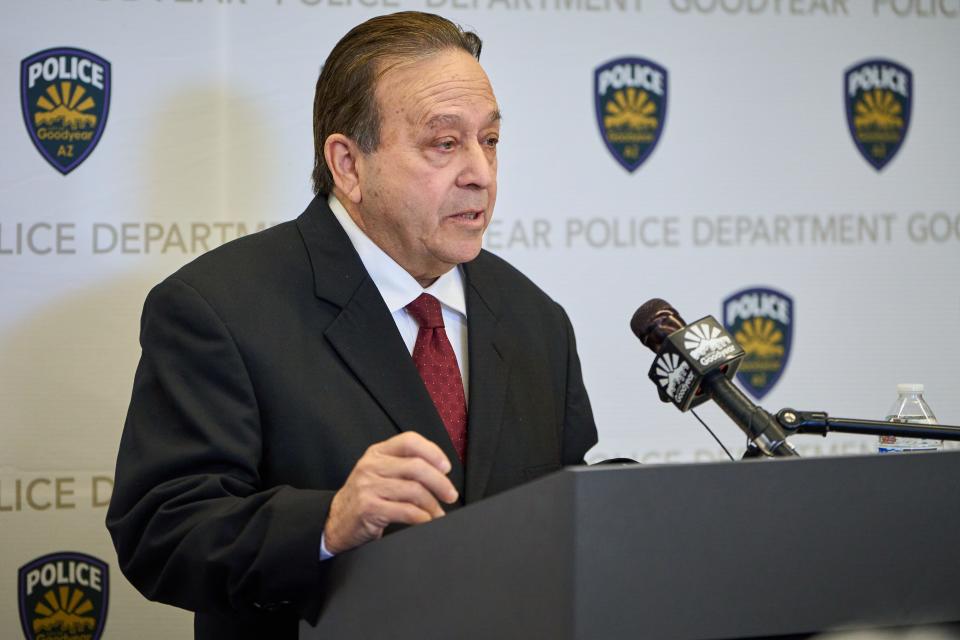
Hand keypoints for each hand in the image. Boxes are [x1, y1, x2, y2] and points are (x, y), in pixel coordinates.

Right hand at [322, 432, 457, 553]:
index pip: (410, 441)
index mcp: (377, 453)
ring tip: (438, 513)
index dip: (433, 452)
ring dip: (432, 504)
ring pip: (413, 490)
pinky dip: (422, 517)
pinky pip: (405, 511)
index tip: (446, 467)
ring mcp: (368, 486)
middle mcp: (371, 466)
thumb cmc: (365, 498)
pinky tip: (426, 521)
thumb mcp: (378, 473)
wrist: (335, 522)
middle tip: (450, 495)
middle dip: (440, 482)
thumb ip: (402, 466)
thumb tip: (440, 471)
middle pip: (416, 467)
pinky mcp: (368, 508)